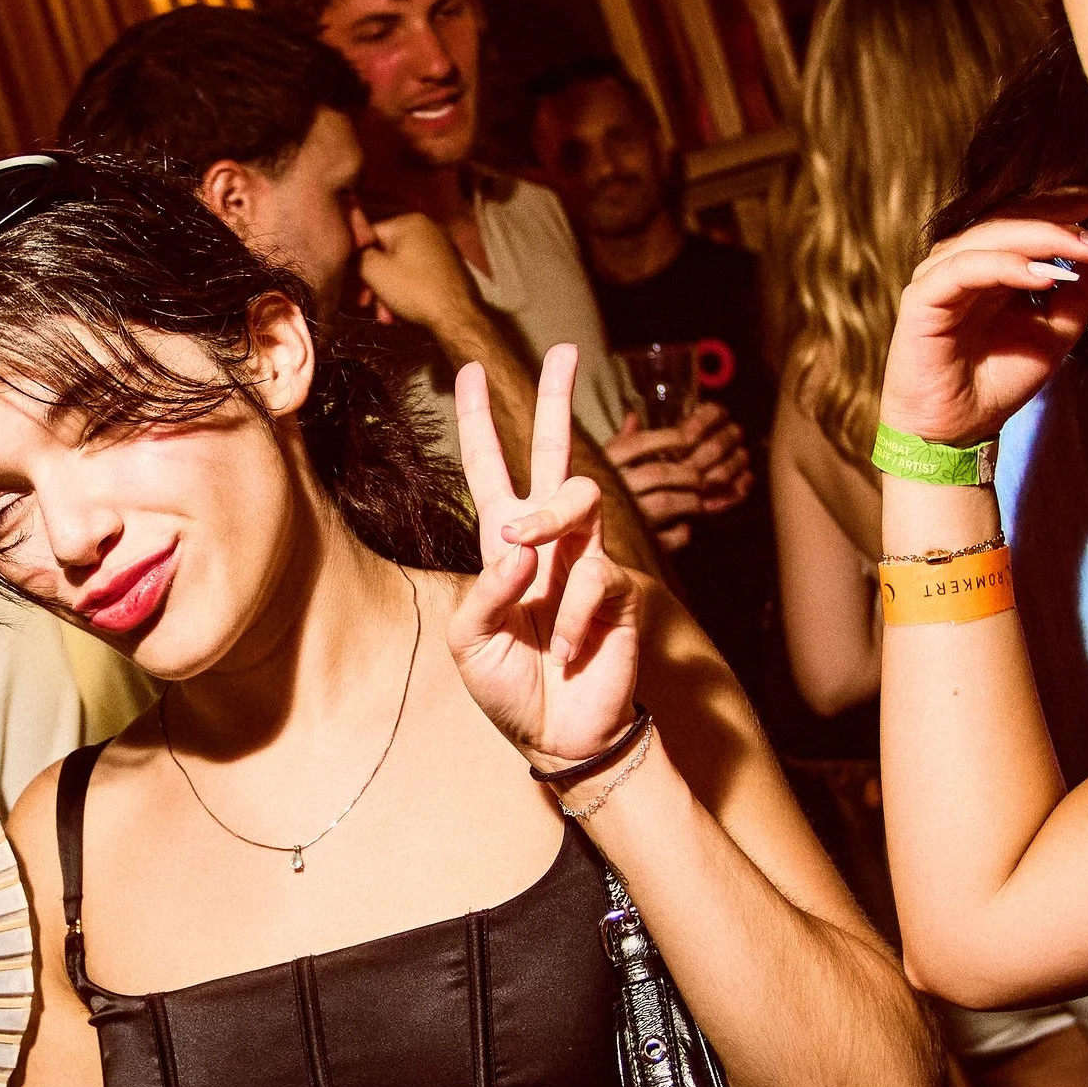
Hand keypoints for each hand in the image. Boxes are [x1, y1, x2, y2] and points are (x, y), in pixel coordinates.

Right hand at [357, 214, 485, 335]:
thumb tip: (356, 253)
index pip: (370, 235)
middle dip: (375, 284)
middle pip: (387, 255)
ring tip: (387, 317)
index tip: (355, 286)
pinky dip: (407, 293)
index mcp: (410, 222)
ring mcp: (441, 249)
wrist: (457, 316)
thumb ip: (359, 256)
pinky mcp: (449, 269)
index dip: (358, 261)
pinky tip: (402, 313)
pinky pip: (418, 277)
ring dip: (389, 294)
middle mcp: (429, 230)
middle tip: (368, 305)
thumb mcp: (375, 271)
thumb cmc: (413, 289)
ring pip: (401, 270)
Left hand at [449, 346, 647, 767]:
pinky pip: (597, 577)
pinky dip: (572, 618)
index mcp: (503, 545)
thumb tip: (519, 542)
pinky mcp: (619, 591)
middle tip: (563, 351)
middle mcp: (547, 542)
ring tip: (532, 556)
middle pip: (557, 455)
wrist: (556, 735)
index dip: (479, 424)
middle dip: (556, 401)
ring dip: (552, 518)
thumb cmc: (508, 687)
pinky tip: (565, 650)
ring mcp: (586, 561)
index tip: (468, 372)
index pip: (489, 471)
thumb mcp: (469, 642)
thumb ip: (486, 591)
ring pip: (582, 498)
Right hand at [602, 403, 749, 551]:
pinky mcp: (631, 546)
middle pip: (659, 473)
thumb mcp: (600, 465)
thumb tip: (634, 417)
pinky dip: (681, 533)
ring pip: (667, 502)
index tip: (688, 439)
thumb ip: (620, 443)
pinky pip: (665, 537)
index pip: (640, 443)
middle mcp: (613, 488)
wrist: (571, 543)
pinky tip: (683, 528)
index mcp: (604, 465)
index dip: (669, 438)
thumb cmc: (591, 496)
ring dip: (690, 500)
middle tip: (699, 477)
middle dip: (687, 473)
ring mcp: (623, 517)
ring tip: (696, 501)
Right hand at [878, 212, 1087, 445]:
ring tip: (1086, 246)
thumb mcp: (1058, 328)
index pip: (1039, 214)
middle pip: (1018, 212)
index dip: (1083, 199)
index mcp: (995, 259)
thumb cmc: (998, 381)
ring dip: (1044, 236)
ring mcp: (941, 274)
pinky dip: (1006, 267)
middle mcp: (966, 258)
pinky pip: (965, 269)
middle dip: (1070, 206)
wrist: (955, 430)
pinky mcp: (923, 298)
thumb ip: (1085, 288)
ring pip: (992, 234)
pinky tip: (1043, 276)